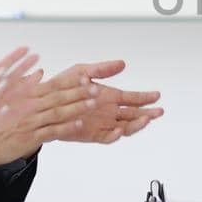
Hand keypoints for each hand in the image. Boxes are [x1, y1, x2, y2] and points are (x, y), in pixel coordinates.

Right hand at [0, 67, 96, 166]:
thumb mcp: (7, 99)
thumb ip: (24, 84)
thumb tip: (39, 72)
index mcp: (25, 95)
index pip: (52, 85)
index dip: (70, 81)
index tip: (86, 76)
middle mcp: (28, 106)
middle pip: (57, 97)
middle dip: (78, 92)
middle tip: (96, 88)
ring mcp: (29, 122)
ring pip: (56, 113)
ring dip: (75, 107)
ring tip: (92, 104)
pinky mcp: (28, 138)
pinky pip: (50, 131)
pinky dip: (65, 127)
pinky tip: (78, 124)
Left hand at [45, 60, 163, 144]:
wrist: (42, 104)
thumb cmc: (61, 86)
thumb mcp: (82, 71)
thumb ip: (102, 69)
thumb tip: (122, 63)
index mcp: (109, 97)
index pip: (133, 99)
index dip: (145, 98)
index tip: (157, 95)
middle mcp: (108, 112)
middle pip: (134, 115)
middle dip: (148, 113)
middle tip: (159, 111)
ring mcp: (102, 124)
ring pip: (125, 127)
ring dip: (137, 125)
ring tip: (145, 119)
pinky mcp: (91, 135)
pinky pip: (107, 137)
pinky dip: (115, 135)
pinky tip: (120, 130)